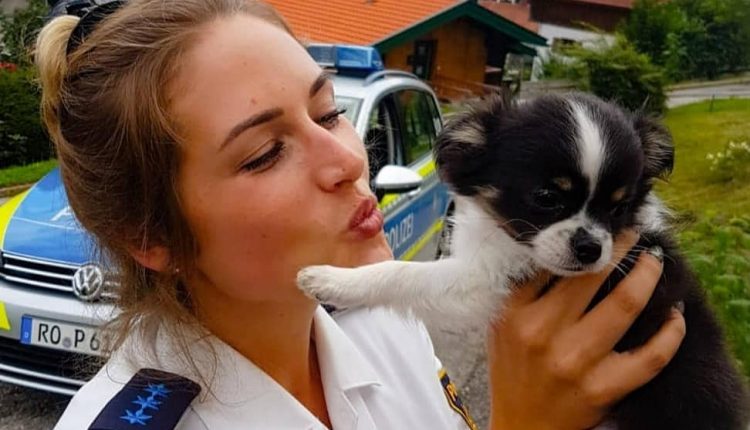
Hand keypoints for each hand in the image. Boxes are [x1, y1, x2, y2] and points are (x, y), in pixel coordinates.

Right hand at [487, 231, 685, 429]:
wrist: (523, 426)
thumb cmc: (512, 372)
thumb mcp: (503, 327)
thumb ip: (524, 292)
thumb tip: (560, 254)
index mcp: (519, 316)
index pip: (554, 265)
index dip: (583, 244)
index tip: (600, 233)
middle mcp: (546, 335)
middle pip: (593, 278)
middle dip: (621, 249)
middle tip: (634, 236)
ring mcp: (577, 363)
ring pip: (625, 306)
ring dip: (648, 277)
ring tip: (654, 263)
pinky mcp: (603, 389)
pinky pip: (650, 356)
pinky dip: (670, 333)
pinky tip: (674, 316)